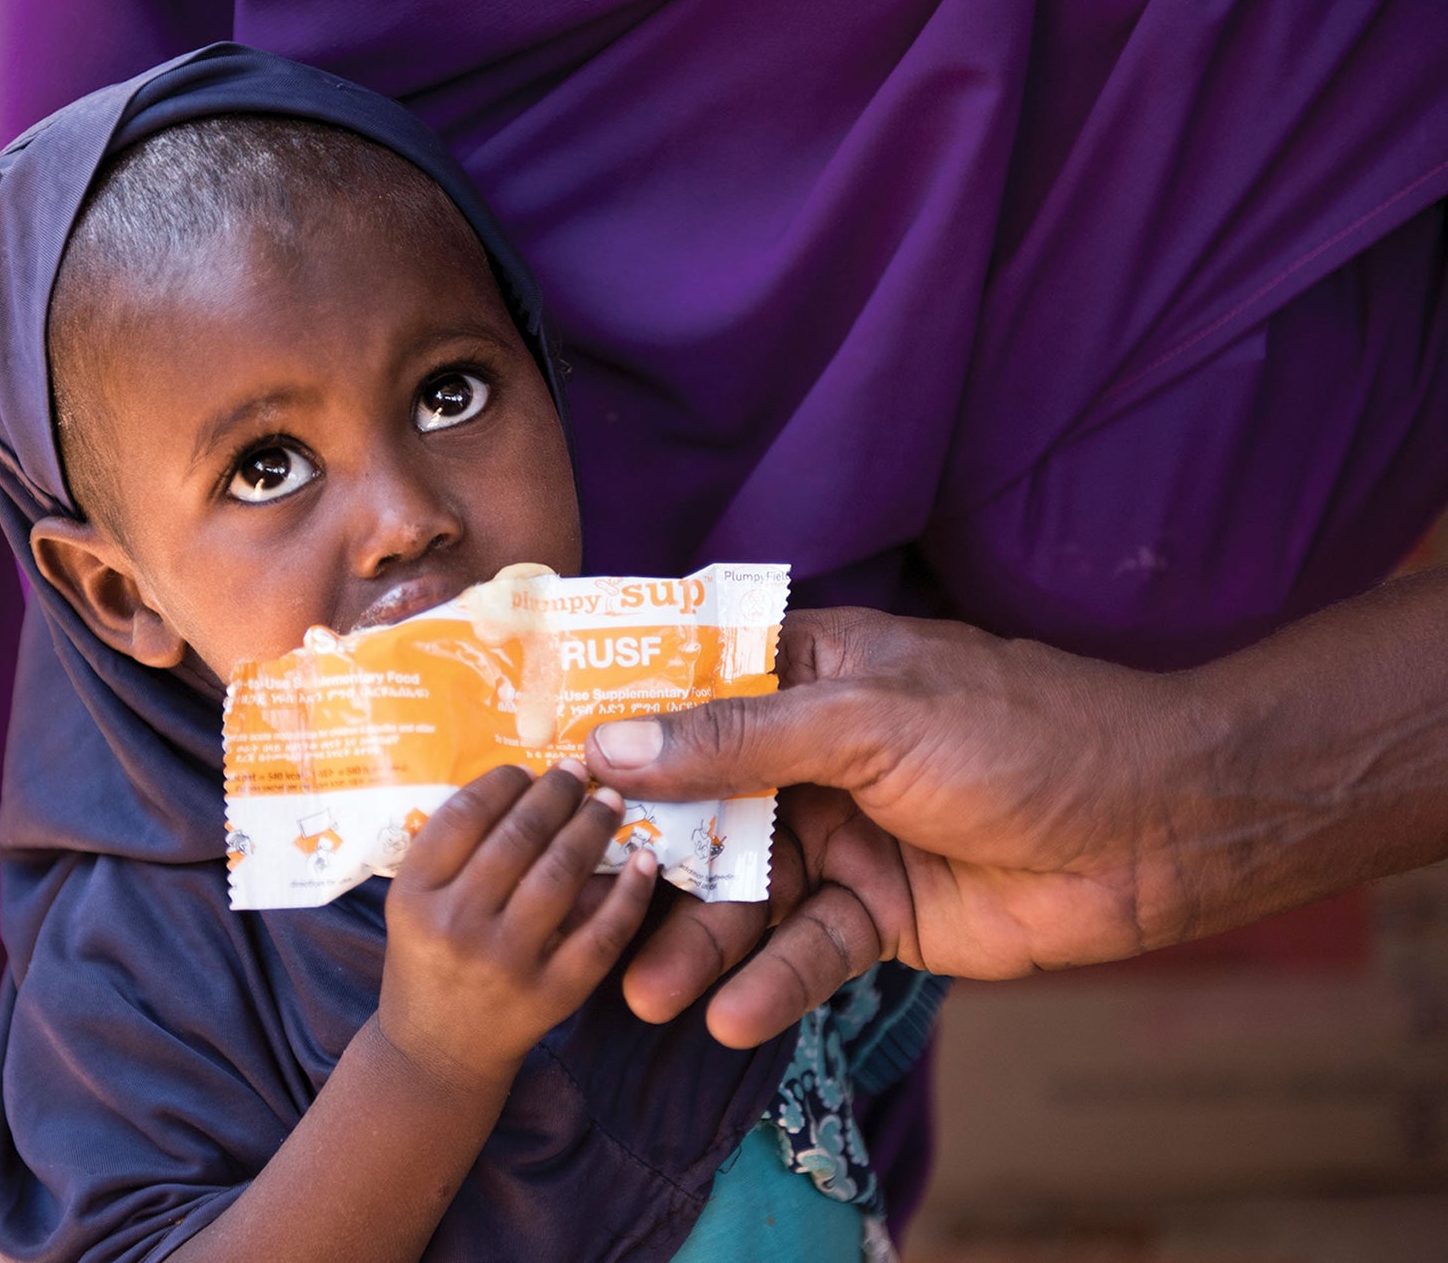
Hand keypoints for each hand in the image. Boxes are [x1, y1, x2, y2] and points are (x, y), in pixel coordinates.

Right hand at [379, 762, 657, 1088]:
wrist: (435, 1053)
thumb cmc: (428, 960)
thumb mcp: (417, 903)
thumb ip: (456, 850)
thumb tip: (529, 783)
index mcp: (414, 895)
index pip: (464, 815)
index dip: (503, 782)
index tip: (526, 768)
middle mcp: (456, 925)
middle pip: (517, 838)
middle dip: (556, 794)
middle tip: (578, 773)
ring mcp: (505, 962)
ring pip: (560, 874)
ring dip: (591, 827)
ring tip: (609, 802)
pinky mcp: (551, 994)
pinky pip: (601, 934)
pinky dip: (629, 893)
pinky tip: (644, 860)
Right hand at [588, 607, 1200, 1046]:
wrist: (1159, 828)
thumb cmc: (1019, 733)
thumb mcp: (865, 718)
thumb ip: (735, 741)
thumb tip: (608, 745)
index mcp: (809, 673)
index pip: (688, 694)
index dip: (613, 730)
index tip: (531, 770)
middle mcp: (813, 753)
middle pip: (702, 808)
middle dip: (645, 863)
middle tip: (576, 909)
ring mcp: (845, 834)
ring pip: (748, 892)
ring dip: (699, 943)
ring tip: (643, 992)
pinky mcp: (882, 912)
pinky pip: (810, 948)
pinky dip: (773, 982)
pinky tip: (732, 1016)